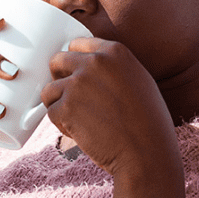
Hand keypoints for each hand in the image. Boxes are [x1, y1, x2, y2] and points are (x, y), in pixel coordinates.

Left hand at [41, 37, 178, 177]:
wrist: (147, 152)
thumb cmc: (149, 122)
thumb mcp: (139, 80)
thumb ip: (114, 67)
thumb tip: (90, 66)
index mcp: (114, 51)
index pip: (77, 44)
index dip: (75, 62)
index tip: (77, 75)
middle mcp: (94, 62)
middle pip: (57, 60)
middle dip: (60, 78)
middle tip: (72, 98)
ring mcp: (77, 84)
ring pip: (49, 89)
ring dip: (59, 104)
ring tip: (80, 120)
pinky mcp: (66, 108)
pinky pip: (50, 112)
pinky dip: (61, 125)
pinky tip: (82, 133)